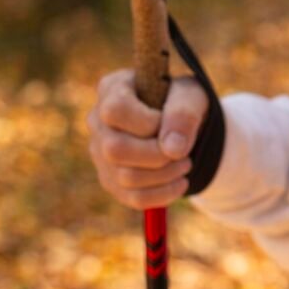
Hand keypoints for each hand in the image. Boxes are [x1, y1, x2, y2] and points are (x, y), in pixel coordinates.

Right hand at [87, 69, 206, 209]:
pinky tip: (180, 183)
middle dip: (158, 156)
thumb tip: (172, 150)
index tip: (168, 121)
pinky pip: (133, 198)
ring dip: (166, 176)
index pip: (116, 111)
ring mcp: (100, 153)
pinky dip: (163, 195)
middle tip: (183, 152)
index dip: (148, 122)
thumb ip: (183, 114)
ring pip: (125, 178)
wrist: (181, 123)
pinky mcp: (111, 179)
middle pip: (115, 150)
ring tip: (185, 164)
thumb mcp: (191, 96)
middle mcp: (98, 122)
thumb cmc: (182, 102)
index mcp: (112, 90)